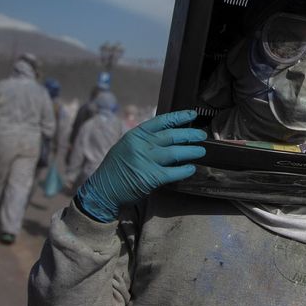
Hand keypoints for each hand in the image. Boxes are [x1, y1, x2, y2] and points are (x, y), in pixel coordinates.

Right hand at [75, 110, 206, 221]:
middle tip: (202, 135)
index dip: (179, 117)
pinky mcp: (151, 178)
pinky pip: (174, 172)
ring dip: (191, 151)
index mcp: (135, 135)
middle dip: (190, 134)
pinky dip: (185, 170)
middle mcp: (142, 145)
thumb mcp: (126, 146)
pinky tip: (191, 169)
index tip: (192, 115)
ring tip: (201, 151)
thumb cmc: (115, 169)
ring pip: (176, 152)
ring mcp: (147, 161)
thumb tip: (167, 135)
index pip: (162, 121)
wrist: (103, 190)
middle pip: (172, 136)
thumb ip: (144, 140)